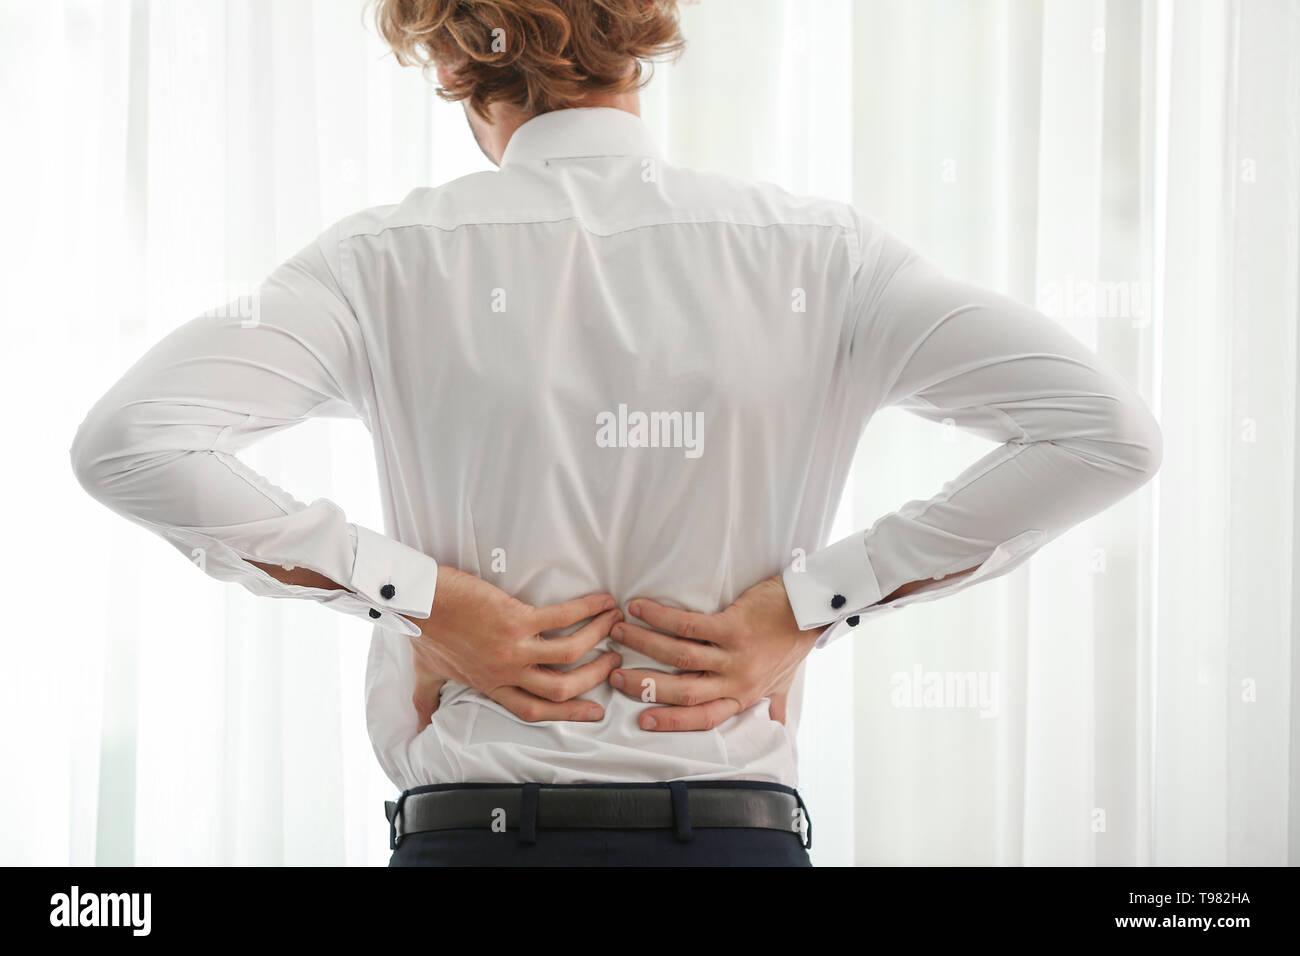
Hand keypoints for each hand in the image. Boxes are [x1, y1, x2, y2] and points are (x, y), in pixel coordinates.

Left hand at [408, 565, 622, 724]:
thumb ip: (428, 698)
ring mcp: (513, 647)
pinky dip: (587, 610)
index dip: (568, 714)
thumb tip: (422, 722)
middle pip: (560, 688)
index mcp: (490, 685)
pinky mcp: (516, 618)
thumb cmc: (424, 632)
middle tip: (613, 663)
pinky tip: (603, 603)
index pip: (535, 710)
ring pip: (569, 654)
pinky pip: (562, 617)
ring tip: (614, 626)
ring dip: (596, 639)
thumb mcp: (426, 673)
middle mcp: (506, 671)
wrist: (418, 601)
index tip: (593, 711)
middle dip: (593, 677)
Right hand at [606, 574, 822, 730]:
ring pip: (679, 656)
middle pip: (682, 690)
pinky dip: (660, 618)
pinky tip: (639, 609)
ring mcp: (734, 654)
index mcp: (742, 695)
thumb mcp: (783, 682)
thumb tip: (775, 731)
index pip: (702, 717)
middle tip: (614, 676)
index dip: (671, 720)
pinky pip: (688, 625)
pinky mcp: (733, 627)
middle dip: (644, 685)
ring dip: (644, 645)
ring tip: (619, 633)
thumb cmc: (793, 644)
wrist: (812, 610)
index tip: (642, 720)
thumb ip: (772, 705)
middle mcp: (736, 680)